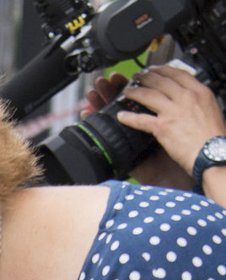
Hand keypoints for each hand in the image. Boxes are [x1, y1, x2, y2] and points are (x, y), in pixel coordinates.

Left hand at [86, 65, 225, 190]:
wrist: (213, 153)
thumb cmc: (215, 137)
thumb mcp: (213, 109)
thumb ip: (200, 102)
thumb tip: (194, 102)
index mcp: (199, 91)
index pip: (178, 74)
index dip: (164, 70)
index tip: (156, 70)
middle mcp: (185, 97)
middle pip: (161, 81)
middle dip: (146, 77)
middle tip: (138, 77)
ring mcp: (173, 111)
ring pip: (149, 95)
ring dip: (135, 91)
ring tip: (127, 91)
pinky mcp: (163, 127)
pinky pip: (142, 119)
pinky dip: (129, 117)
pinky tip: (121, 116)